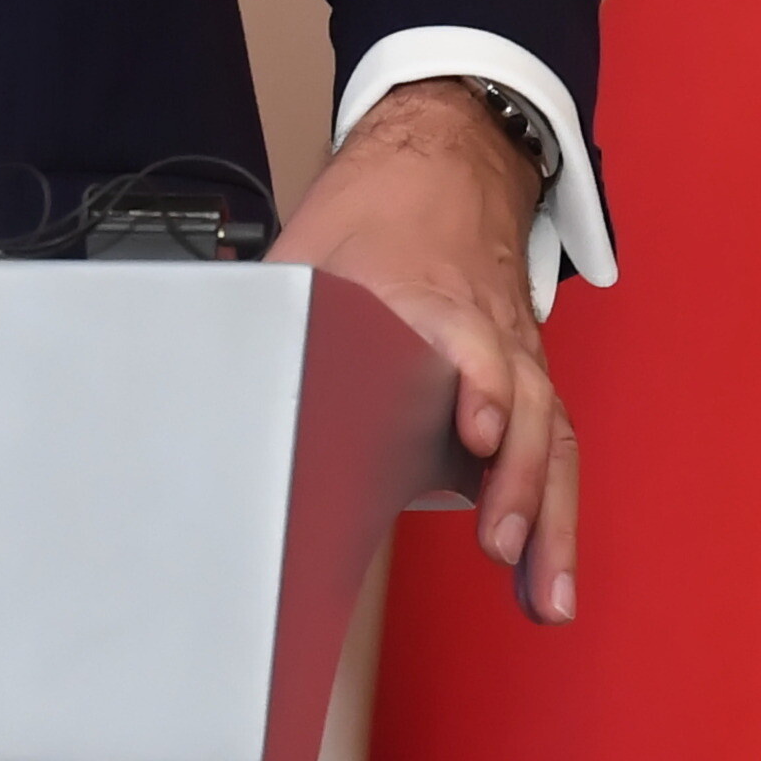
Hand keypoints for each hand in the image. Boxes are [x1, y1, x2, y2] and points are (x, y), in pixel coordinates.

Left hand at [274, 78, 579, 623]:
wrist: (444, 163)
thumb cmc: (376, 214)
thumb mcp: (311, 253)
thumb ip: (273, 315)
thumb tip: (206, 380)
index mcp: (433, 295)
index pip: (470, 342)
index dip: (479, 387)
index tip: (478, 432)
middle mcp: (488, 330)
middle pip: (525, 404)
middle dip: (520, 479)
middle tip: (501, 542)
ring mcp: (515, 359)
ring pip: (551, 438)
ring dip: (552, 520)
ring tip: (544, 598)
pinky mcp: (524, 384)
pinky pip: (553, 450)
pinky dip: (554, 516)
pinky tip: (543, 579)